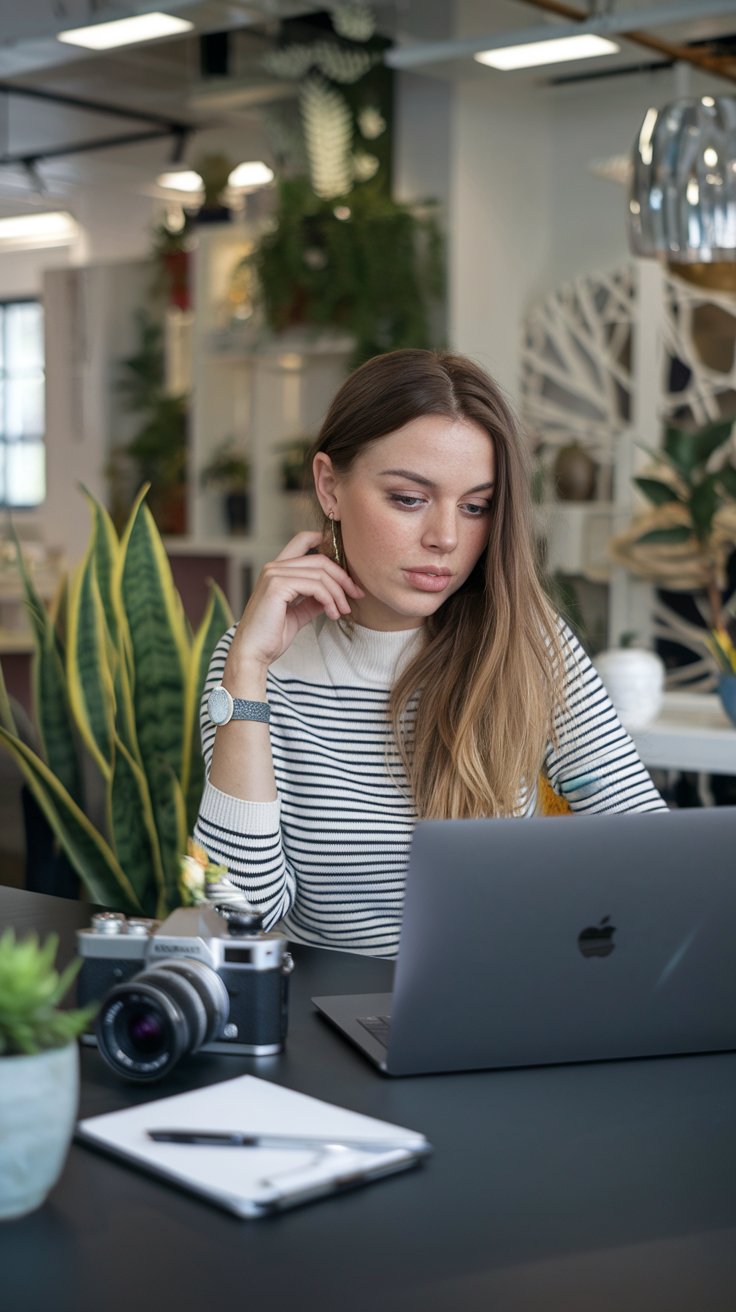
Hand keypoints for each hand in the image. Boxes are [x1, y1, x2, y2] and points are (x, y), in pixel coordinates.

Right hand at [228, 531, 364, 673]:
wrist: (253, 653)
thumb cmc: (272, 636)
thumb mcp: (298, 613)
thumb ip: (313, 599)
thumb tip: (334, 593)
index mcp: (276, 570)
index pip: (302, 540)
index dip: (325, 540)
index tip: (345, 561)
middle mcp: (273, 567)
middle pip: (319, 559)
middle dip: (343, 577)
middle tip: (356, 595)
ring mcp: (274, 574)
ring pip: (320, 573)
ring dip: (338, 593)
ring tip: (343, 611)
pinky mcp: (277, 586)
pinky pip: (315, 586)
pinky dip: (330, 600)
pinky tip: (333, 614)